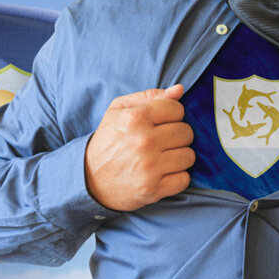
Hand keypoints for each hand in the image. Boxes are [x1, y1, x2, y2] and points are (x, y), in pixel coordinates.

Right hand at [85, 85, 194, 210]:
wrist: (89, 179)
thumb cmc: (108, 140)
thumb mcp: (119, 110)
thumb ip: (149, 96)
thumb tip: (180, 90)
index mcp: (135, 118)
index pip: (177, 109)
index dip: (172, 115)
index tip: (161, 123)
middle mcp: (144, 141)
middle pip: (186, 132)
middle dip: (178, 136)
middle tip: (163, 141)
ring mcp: (149, 167)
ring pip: (189, 156)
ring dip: (179, 157)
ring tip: (164, 157)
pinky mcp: (153, 189)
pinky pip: (184, 179)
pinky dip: (177, 177)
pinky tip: (163, 173)